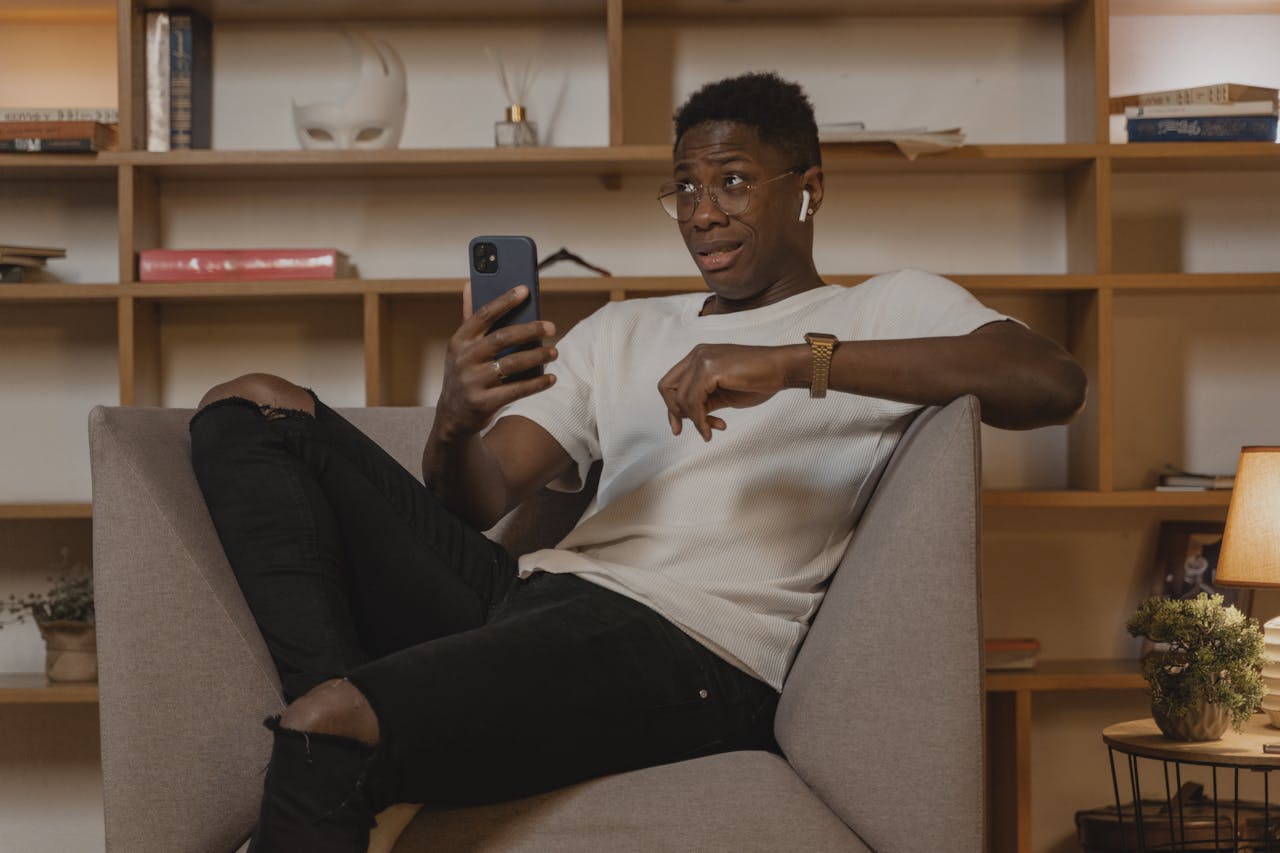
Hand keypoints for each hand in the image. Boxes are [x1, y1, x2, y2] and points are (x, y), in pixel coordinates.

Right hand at [434, 284, 556, 440]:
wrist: (453, 416)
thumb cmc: (464, 374)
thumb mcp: (461, 348)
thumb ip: (470, 318)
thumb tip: (470, 283)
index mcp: (459, 341)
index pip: (483, 315)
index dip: (504, 301)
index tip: (525, 290)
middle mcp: (463, 359)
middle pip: (502, 338)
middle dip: (530, 330)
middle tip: (551, 327)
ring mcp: (472, 382)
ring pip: (512, 364)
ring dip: (538, 356)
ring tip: (554, 352)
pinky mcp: (483, 403)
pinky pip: (517, 390)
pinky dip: (537, 383)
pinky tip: (551, 378)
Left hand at [657, 343, 793, 440]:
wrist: (781, 370)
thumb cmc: (758, 380)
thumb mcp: (722, 393)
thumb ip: (703, 400)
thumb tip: (687, 417)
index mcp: (699, 357)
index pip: (670, 382)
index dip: (671, 407)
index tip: (679, 427)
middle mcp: (697, 355)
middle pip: (667, 388)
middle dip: (676, 413)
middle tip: (687, 430)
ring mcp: (702, 360)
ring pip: (680, 398)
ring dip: (694, 421)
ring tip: (710, 431)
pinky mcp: (710, 369)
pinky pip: (693, 401)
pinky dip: (699, 420)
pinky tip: (712, 429)